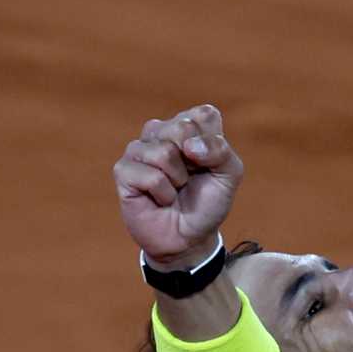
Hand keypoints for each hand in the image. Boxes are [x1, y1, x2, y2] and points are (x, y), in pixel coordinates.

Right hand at [112, 104, 243, 266]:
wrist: (190, 237)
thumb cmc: (208, 202)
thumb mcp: (229, 175)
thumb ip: (221, 152)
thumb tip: (190, 146)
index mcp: (189, 125)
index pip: (203, 115)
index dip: (212, 144)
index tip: (210, 165)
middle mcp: (161, 131)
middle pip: (182, 128)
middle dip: (195, 163)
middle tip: (190, 179)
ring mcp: (139, 149)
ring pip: (163, 152)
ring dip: (178, 180)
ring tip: (174, 189)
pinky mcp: (123, 170)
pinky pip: (150, 176)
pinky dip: (163, 194)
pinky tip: (161, 198)